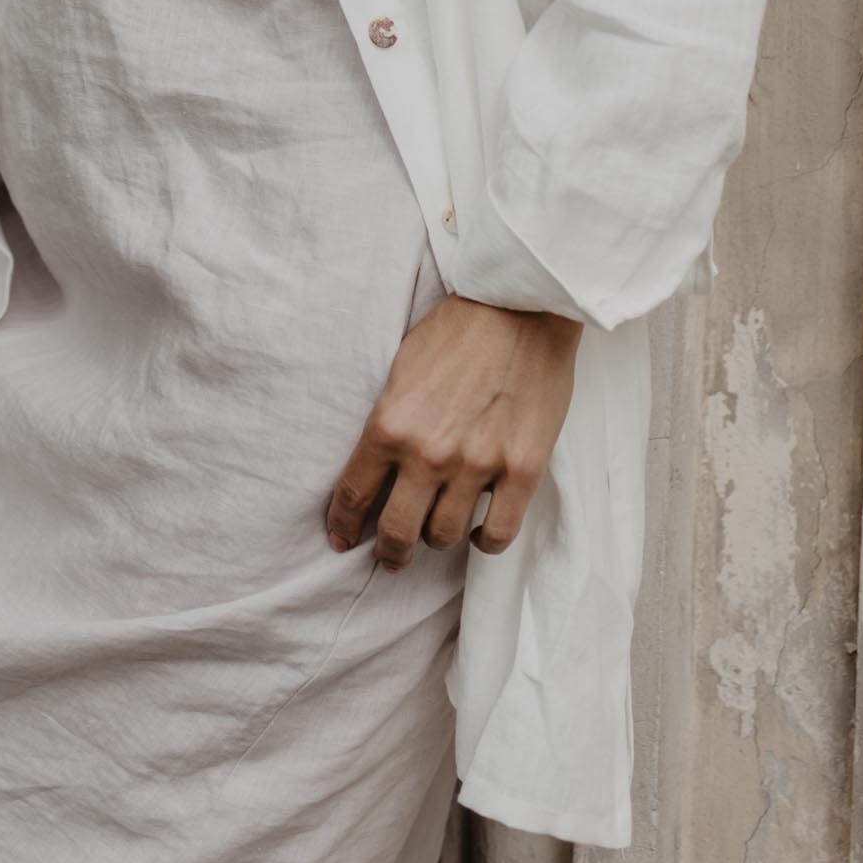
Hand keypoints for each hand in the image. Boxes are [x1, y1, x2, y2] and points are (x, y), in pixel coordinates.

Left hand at [326, 293, 582, 564]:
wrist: (520, 306)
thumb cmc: (458, 329)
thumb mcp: (401, 368)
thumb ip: (390, 420)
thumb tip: (378, 464)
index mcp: (390, 424)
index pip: (353, 494)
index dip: (343, 525)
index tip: (341, 538)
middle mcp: (428, 453)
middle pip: (396, 532)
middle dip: (388, 551)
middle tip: (390, 556)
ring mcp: (477, 465)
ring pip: (444, 536)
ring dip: (436, 539)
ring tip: (436, 531)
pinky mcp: (522, 469)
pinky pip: (497, 533)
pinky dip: (484, 541)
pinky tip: (478, 532)